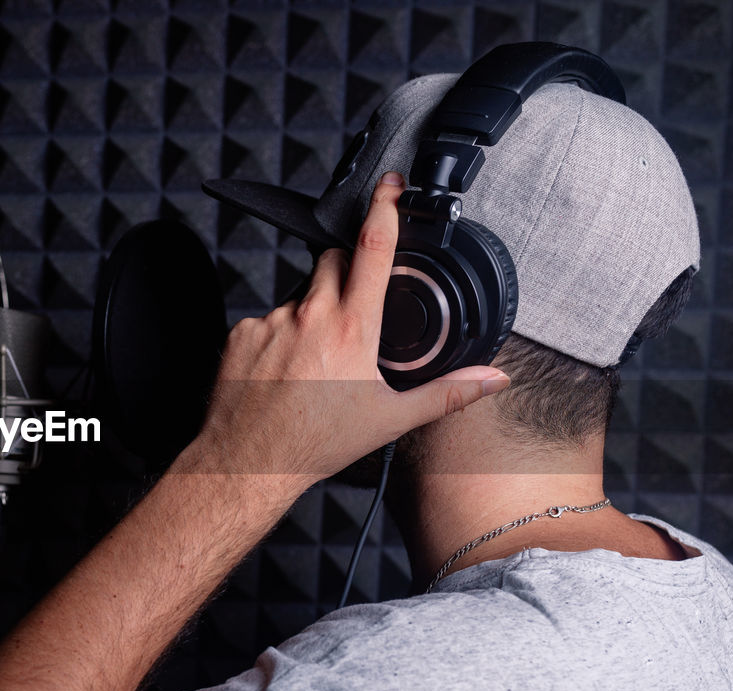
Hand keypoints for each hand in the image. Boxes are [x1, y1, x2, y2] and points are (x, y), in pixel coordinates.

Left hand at [187, 171, 509, 489]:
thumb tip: (491, 380)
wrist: (248, 463)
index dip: (386, 207)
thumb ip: (447, 392)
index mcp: (352, 328)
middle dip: (345, 272)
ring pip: (297, 295)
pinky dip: (277, 336)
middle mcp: (309, 316)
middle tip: (351, 316)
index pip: (374, 247)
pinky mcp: (240, 333)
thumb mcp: (390, 419)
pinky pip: (265, 320)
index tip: (391, 185)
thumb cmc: (315, 443)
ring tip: (312, 361)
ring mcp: (270, 321)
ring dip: (310, 314)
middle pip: (332, 261)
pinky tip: (281, 370)